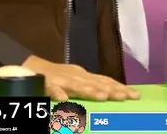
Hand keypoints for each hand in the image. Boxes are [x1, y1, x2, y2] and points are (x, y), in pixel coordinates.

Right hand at [21, 56, 138, 101]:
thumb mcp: (77, 81)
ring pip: (76, 85)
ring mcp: (61, 79)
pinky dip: (57, 92)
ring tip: (102, 97)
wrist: (31, 67)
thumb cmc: (58, 77)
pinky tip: (63, 99)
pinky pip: (51, 88)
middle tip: (124, 96)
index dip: (120, 88)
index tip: (135, 95)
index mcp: (84, 77)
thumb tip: (115, 92)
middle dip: (111, 90)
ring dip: (89, 91)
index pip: (105, 81)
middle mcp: (76, 77)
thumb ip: (93, 86)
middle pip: (96, 83)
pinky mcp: (45, 83)